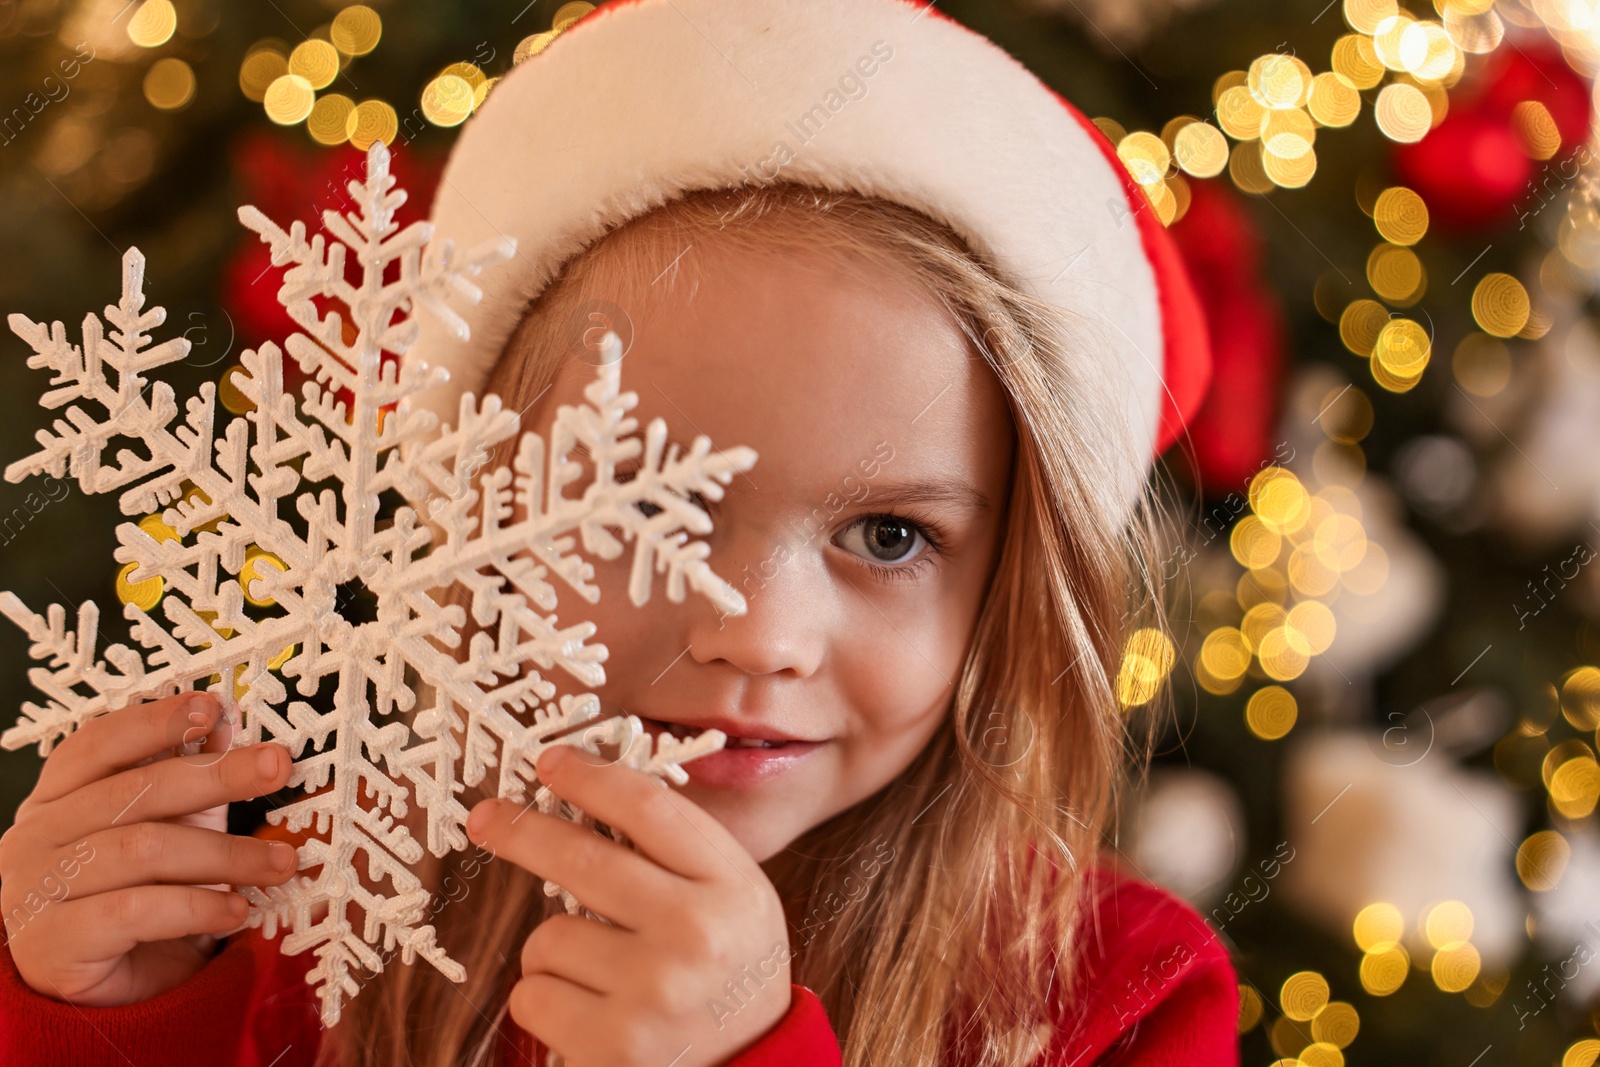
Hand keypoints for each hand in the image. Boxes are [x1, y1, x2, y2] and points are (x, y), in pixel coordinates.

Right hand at [0, 692, 295, 1005]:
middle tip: (277, 766)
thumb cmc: (136, 894)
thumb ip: (189, 781)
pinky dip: (196, 907)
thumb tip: (225, 724)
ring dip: (226, 854)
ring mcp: (36, 889)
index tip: (213, 708)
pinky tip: (235, 910)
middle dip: (218, 775)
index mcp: (59, 796)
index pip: (99, 743)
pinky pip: (134, 912)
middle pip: (135, 790)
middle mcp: (37, 835)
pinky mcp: (52, 943)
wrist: (106, 989)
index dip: (155, 721)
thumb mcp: (170, 828)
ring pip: (143, 850)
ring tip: (279, 863)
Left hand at [466, 745, 792, 1066]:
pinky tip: (588, 1012)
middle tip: (487, 816)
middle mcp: (695, 935)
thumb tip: (585, 794)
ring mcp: (653, 993)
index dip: (590, 777)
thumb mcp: (730, 898)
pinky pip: (532, 995)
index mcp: (730, 885)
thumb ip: (675, 851)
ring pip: (548, 938)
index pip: (648, 808)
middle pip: (583, 859)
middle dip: (522, 831)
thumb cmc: (726, 971)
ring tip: (598, 974)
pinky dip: (545, 1000)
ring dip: (554, 950)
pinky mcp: (613, 1047)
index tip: (551, 762)